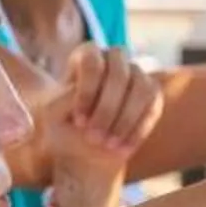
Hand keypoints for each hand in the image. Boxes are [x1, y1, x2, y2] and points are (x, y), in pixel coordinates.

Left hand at [42, 44, 162, 206]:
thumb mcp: (52, 116)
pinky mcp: (152, 95)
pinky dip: (138, 129)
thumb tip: (85, 94)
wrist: (86, 150)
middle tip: (94, 137)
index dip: (88, 91)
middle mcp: (114, 59)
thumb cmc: (64, 128)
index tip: (79, 121)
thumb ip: (65, 100)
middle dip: (108, 109)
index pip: (93, 62)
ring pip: (141, 88)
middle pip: (120, 73)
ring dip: (125, 120)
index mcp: (86, 56)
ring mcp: (137, 74)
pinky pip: (153, 106)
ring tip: (109, 144)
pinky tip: (123, 147)